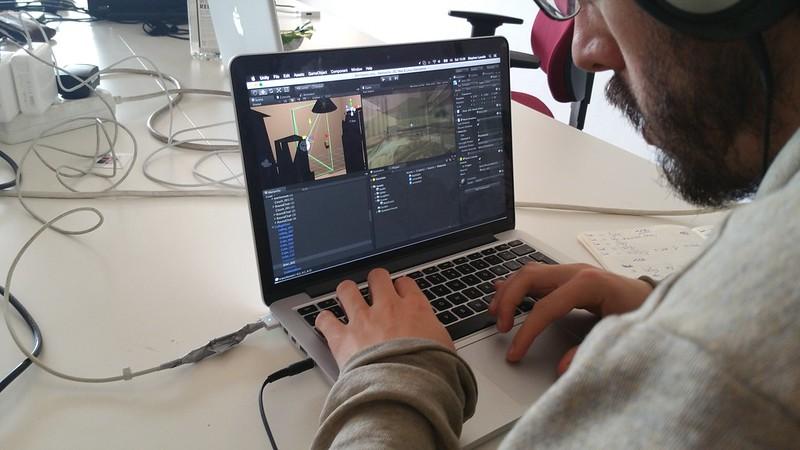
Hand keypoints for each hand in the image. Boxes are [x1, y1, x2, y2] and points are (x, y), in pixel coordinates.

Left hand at [315, 268, 454, 368]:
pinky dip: (324, 320)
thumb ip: (435, 336)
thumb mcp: (445, 349)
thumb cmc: (429, 373)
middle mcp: (387, 308)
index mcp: (415, 309)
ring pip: (347, 290)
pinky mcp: (342, 338)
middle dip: (374, 281)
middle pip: (377, 277)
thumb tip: (435, 339)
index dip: (401, 286)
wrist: (406, 388)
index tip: (399, 292)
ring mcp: (362, 320)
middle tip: (373, 289)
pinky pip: (325, 320)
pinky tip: (325, 323)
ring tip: (346, 297)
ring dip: (346, 292)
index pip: (405, 283)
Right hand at [488, 263, 652, 363]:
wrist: (655, 298)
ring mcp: (572, 270)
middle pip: (529, 278)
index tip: (514, 352)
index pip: (545, 306)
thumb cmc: (643, 313)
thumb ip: (589, 351)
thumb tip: (562, 368)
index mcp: (589, 284)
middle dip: (508, 301)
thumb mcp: (620, 334)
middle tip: (500, 327)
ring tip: (494, 313)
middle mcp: (576, 271)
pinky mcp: (569, 275)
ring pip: (528, 272)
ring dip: (508, 291)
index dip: (526, 332)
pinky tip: (501, 289)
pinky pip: (536, 274)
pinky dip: (516, 284)